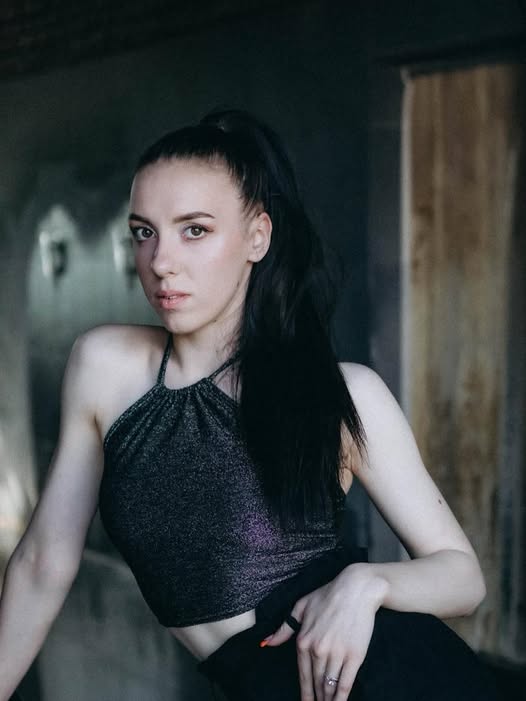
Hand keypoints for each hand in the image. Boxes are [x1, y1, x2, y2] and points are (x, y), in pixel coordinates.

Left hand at [261, 563, 386, 700]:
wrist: (357, 588)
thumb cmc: (329, 595)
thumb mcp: (301, 606)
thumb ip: (284, 628)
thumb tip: (267, 643)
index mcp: (303, 640)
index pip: (302, 674)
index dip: (304, 693)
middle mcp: (317, 650)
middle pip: (316, 683)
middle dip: (316, 698)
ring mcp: (336, 654)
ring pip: (329, 685)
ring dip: (328, 700)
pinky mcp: (354, 656)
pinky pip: (345, 683)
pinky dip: (341, 697)